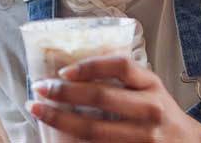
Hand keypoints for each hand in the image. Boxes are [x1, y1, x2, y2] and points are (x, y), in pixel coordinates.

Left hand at [30, 56, 200, 142]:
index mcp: (151, 85)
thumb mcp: (149, 88)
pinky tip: (57, 137)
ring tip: (39, 110)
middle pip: (101, 98)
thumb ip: (122, 78)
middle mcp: (150, 109)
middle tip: (39, 88)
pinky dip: (76, 142)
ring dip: (61, 120)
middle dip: (64, 92)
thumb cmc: (161, 113)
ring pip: (96, 129)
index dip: (89, 66)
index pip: (119, 66)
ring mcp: (144, 136)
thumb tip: (72, 69)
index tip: (63, 70)